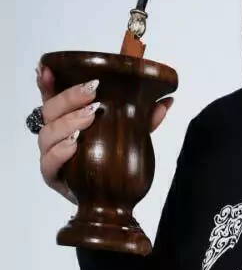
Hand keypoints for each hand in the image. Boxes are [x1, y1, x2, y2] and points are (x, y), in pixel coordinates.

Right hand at [34, 59, 172, 203]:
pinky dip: (60, 153)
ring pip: (47, 134)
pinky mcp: (54, 179)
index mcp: (67, 120)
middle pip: (49, 110)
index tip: (49, 66)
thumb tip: (166, 101)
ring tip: (88, 117)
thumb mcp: (131, 138)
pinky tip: (73, 146)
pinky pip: (49, 164)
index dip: (47, 81)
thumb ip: (144, 120)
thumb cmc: (112, 165)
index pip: (52, 96)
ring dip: (67, 123)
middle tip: (92, 92)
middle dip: (69, 98)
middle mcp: (55, 136)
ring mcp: (52, 156)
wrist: (110, 202)